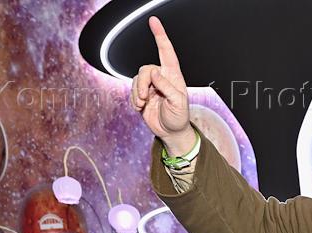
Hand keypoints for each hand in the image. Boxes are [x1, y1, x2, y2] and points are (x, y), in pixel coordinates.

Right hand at [130, 17, 192, 152]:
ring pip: (136, 79)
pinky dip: (133, 99)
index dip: (160, 36)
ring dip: (137, 93)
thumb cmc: (179, 117)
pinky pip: (132, 90)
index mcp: (173, 76)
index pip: (166, 52)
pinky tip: (141, 107)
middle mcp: (161, 77)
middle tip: (145, 98)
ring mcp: (151, 85)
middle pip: (145, 69)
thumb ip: (167, 87)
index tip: (154, 21)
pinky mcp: (142, 94)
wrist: (171, 131)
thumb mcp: (178, 103)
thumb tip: (155, 73)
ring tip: (143, 104)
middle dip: (142, 83)